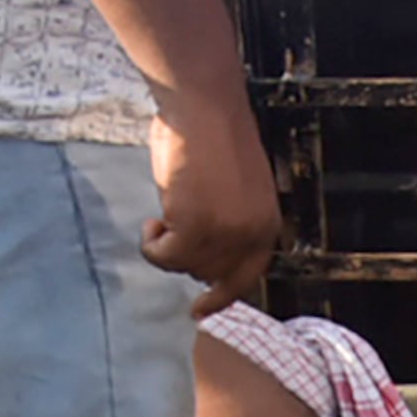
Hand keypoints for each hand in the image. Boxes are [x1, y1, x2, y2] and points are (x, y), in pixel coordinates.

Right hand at [142, 84, 279, 316]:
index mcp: (266, 225)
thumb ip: (225, 224)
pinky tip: (154, 218)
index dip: (222, 295)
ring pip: (182, 266)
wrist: (203, 106)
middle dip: (184, 254)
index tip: (200, 310)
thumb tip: (199, 252)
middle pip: (208, 273)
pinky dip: (150, 243)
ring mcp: (225, 234)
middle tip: (169, 225)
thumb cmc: (210, 136)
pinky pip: (162, 256)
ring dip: (165, 244)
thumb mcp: (232, 191)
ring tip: (164, 212)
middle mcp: (251, 235)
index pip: (246, 276)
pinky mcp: (195, 228)